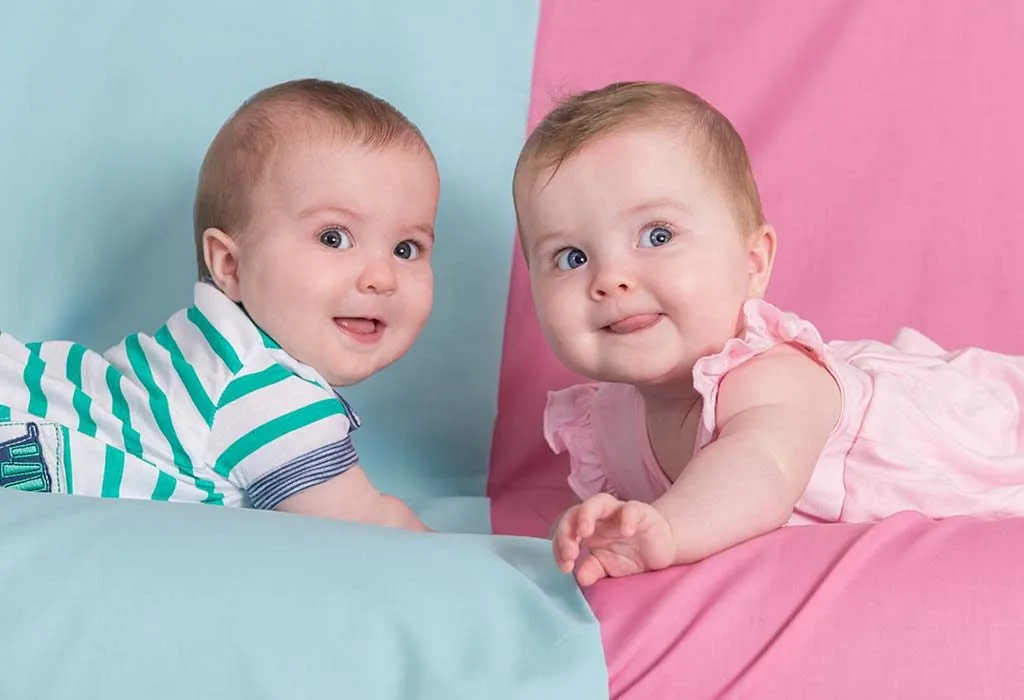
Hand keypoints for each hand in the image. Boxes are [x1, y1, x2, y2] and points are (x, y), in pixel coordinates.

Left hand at [552, 494, 676, 585]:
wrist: (661, 548)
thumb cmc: (629, 555)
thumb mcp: (608, 566)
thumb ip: (593, 569)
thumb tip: (580, 578)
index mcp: (587, 529)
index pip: (565, 530)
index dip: (560, 547)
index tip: (565, 568)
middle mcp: (599, 517)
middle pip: (575, 511)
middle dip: (567, 531)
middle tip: (570, 554)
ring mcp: (618, 511)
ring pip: (598, 501)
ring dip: (587, 515)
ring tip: (584, 532)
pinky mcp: (641, 512)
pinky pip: (631, 509)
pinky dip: (627, 518)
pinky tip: (626, 532)